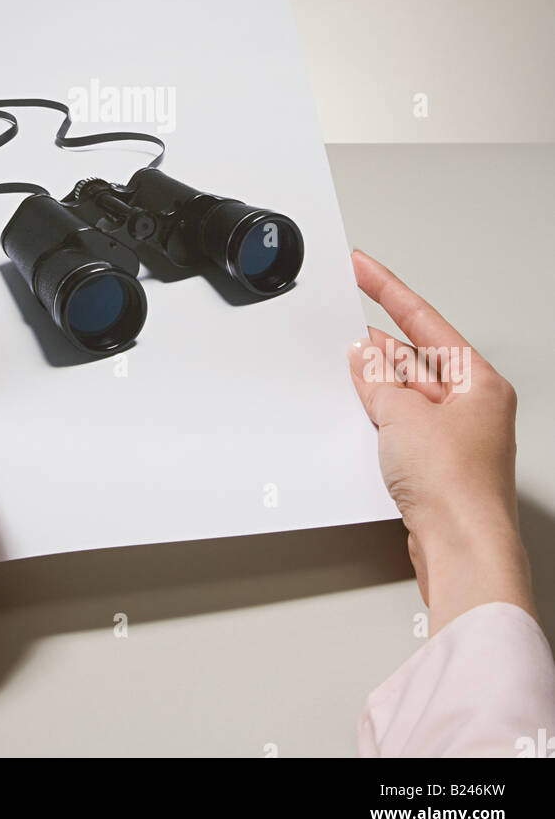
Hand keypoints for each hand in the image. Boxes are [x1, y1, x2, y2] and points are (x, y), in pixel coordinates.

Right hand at [348, 249, 534, 635]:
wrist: (462, 550)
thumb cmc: (457, 488)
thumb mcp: (403, 415)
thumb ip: (377, 381)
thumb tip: (362, 358)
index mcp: (479, 382)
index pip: (426, 321)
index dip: (388, 290)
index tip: (362, 268)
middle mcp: (472, 408)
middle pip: (415, 360)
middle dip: (377, 347)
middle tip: (340, 327)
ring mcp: (454, 439)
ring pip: (405, 395)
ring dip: (374, 386)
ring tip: (344, 374)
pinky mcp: (434, 468)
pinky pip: (400, 426)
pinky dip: (377, 417)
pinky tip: (357, 414)